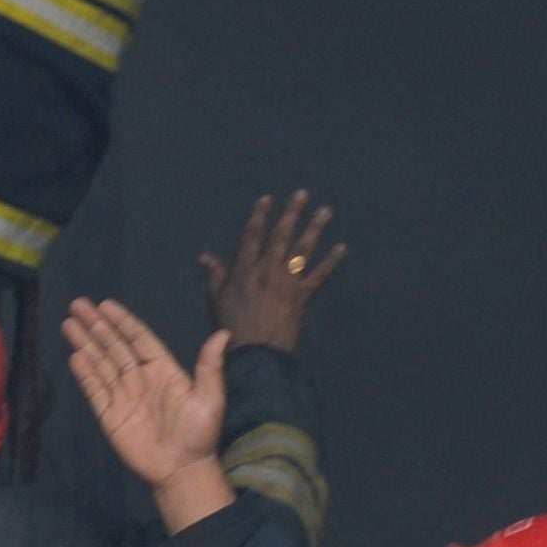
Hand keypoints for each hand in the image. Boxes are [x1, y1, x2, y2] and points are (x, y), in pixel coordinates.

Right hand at [66, 297, 229, 498]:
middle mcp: (140, 379)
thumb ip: (210, 367)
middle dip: (96, 326)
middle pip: (114, 346)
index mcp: (163, 371)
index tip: (105, 305)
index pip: (139, 339)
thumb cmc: (199, 434)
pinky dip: (85, 373)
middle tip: (78, 305)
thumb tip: (223, 333)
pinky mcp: (111, 416)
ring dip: (86, 343)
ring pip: (101, 364)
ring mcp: (124, 397)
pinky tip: (75, 356)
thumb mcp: (210, 399)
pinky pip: (95, 390)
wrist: (182, 471)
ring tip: (68, 323)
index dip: (123, 321)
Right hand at [202, 191, 346, 355]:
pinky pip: (320, 275)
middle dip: (291, 213)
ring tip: (326, 211)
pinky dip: (332, 261)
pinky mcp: (303, 295)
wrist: (257, 353)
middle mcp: (268, 269)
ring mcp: (288, 281)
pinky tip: (342, 247)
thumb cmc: (233, 327)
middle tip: (302, 194)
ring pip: (303, 249)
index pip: (252, 235)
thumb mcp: (217, 299)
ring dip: (315, 228)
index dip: (259, 215)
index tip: (267, 199)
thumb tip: (204, 256)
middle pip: (281, 235)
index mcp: (245, 269)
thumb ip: (215, 274)